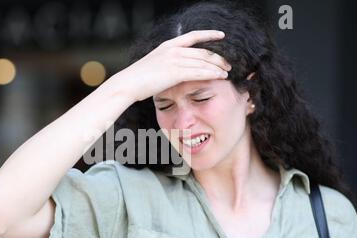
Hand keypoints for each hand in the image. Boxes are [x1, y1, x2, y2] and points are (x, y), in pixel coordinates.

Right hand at [114, 30, 231, 102]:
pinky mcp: (176, 72)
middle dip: (218, 58)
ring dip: (218, 67)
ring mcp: (175, 60)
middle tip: (228, 64)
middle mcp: (173, 50)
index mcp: (168, 46)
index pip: (193, 36)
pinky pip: (200, 72)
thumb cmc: (138, 79)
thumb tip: (173, 69)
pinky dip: (212, 74)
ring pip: (203, 62)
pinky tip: (220, 77)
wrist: (128, 83)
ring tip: (227, 72)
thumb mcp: (153, 65)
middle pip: (202, 51)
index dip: (209, 34)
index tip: (221, 35)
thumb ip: (166, 64)